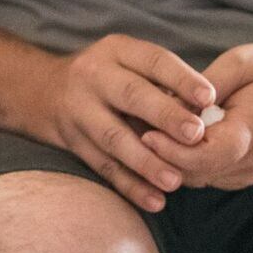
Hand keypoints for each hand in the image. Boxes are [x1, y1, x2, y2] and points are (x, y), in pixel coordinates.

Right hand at [32, 34, 215, 212]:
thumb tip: (209, 116)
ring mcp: (79, 110)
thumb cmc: (109, 77)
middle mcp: (93, 76)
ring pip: (113, 137)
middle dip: (165, 116)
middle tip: (195, 135)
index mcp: (116, 51)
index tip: (208, 98)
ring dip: (146, 161)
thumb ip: (164, 84)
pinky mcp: (72, 141)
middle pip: (130, 95)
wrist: (42, 90)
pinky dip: (130, 186)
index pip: (152, 60)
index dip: (180, 78)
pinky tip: (155, 201)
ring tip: (175, 180)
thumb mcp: (129, 63)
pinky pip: (103, 166)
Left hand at [140, 43, 252, 189]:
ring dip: (171, 162)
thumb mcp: (242, 62)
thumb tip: (168, 103)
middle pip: (196, 173)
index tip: (145, 132)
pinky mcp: (244, 174)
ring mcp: (250, 172)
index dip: (171, 149)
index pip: (205, 155)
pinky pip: (206, 176)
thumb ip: (203, 85)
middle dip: (163, 156)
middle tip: (137, 133)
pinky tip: (169, 142)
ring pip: (197, 179)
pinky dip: (184, 164)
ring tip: (147, 135)